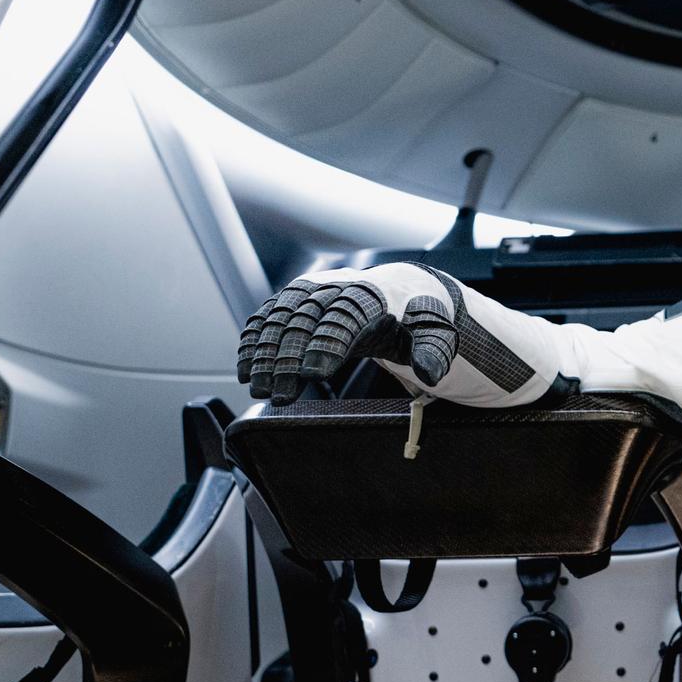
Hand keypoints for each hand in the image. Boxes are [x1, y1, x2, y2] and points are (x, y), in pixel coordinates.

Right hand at [237, 264, 459, 403]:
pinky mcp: (298, 299)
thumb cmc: (418, 316)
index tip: (314, 374)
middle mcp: (339, 287)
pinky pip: (270, 315)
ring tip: (258, 388)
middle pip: (307, 319)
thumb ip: (433, 351)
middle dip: (289, 357)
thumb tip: (430, 372)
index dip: (328, 343)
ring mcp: (315, 291)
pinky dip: (253, 339)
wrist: (403, 291)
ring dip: (265, 352)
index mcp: (375, 294)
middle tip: (280, 394)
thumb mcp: (436, 333)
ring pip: (282, 317)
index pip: (347, 316)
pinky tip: (245, 367)